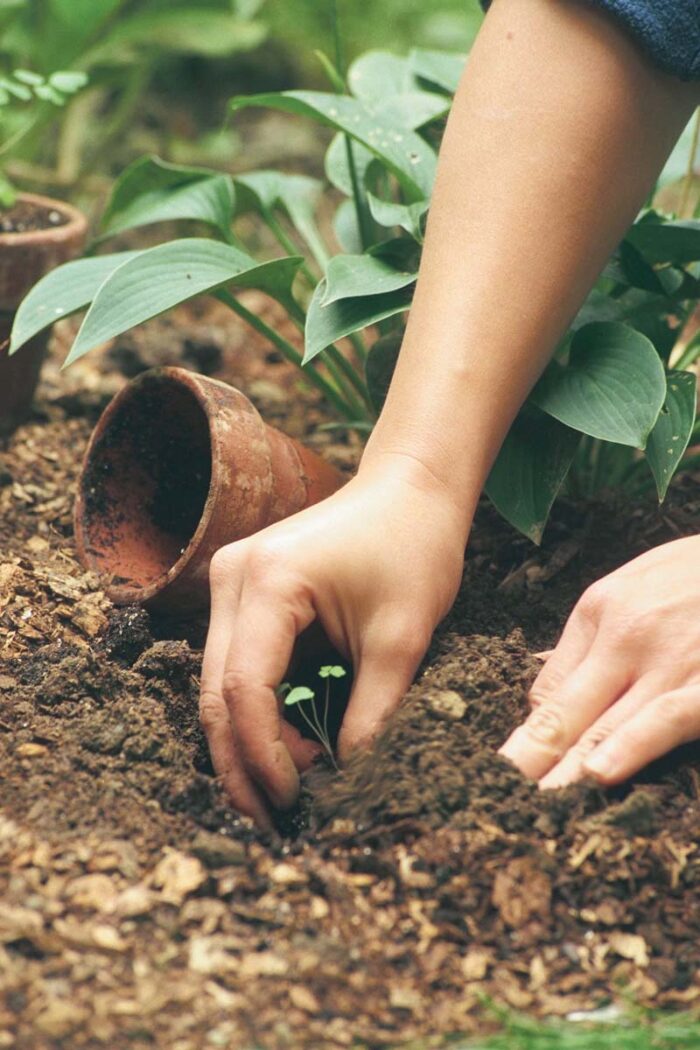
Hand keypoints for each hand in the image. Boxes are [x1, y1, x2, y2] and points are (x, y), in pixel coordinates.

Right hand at [199, 453, 467, 828]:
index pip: (244, 687)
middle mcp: (232, 578)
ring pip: (219, 682)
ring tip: (280, 793)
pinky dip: (256, 710)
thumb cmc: (413, 548)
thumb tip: (349, 780)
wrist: (410, 490)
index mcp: (267, 581)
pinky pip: (237, 664)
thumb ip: (372, 712)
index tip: (296, 799)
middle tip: (271, 818)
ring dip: (245, 741)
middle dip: (240, 761)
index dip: (264, 754)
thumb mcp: (402, 638)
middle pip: (215, 691)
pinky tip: (283, 749)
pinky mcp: (244, 593)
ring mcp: (231, 582)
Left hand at [500, 535, 699, 787]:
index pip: (552, 687)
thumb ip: (588, 638)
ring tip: (536, 803)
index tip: (508, 770)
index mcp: (603, 611)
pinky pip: (667, 718)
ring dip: (569, 767)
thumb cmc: (696, 571)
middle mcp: (628, 636)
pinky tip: (601, 774)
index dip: (529, 734)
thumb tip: (543, 695)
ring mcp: (672, 662)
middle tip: (499, 793)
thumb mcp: (632, 583)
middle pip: (569, 709)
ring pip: (609, 724)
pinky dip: (632, 746)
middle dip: (531, 756)